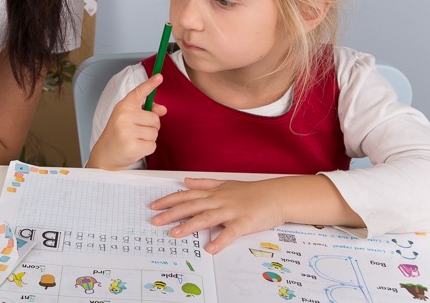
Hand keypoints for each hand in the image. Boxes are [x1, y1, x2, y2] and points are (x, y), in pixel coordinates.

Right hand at [86, 74, 166, 169]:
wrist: (105, 154)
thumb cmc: (118, 134)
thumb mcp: (128, 118)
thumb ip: (146, 111)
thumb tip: (163, 109)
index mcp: (123, 106)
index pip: (138, 92)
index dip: (150, 84)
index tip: (159, 76)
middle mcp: (124, 116)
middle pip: (154, 118)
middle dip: (152, 126)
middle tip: (138, 131)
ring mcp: (127, 131)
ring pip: (155, 133)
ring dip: (149, 138)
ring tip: (135, 139)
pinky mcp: (131, 146)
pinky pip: (152, 145)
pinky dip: (147, 148)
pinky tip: (136, 148)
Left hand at [151, 175, 362, 252]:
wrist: (276, 195)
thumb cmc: (251, 191)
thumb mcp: (225, 184)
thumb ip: (204, 184)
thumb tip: (185, 181)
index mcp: (213, 193)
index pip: (186, 195)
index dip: (169, 200)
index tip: (153, 205)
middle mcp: (219, 201)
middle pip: (191, 206)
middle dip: (171, 213)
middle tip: (155, 220)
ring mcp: (231, 211)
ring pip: (207, 218)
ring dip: (190, 226)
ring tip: (175, 234)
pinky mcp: (245, 222)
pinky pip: (230, 232)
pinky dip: (220, 240)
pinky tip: (209, 249)